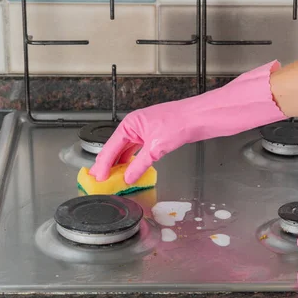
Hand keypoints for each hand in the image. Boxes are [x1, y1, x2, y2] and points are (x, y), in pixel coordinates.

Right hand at [89, 61, 285, 183]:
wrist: (201, 117)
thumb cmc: (180, 122)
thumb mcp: (156, 147)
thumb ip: (140, 164)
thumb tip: (128, 178)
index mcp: (131, 124)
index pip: (110, 147)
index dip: (102, 164)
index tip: (97, 177)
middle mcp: (136, 126)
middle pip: (116, 148)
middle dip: (108, 164)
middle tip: (100, 180)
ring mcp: (146, 131)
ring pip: (127, 150)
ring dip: (121, 164)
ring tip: (113, 178)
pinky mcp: (156, 137)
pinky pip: (139, 151)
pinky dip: (134, 161)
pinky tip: (132, 170)